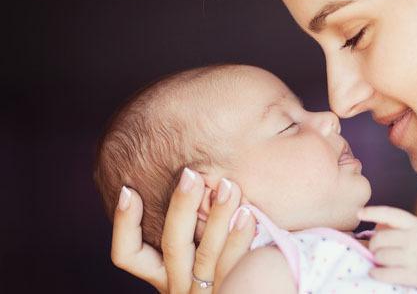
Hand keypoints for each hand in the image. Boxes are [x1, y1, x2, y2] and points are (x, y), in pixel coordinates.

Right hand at [110, 168, 256, 292]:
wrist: (256, 293)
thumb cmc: (225, 256)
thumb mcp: (199, 238)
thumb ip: (190, 213)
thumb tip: (181, 170)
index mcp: (164, 273)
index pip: (128, 255)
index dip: (125, 224)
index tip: (129, 190)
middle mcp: (178, 285)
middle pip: (172, 246)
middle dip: (181, 206)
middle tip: (191, 174)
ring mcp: (204, 292)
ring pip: (205, 256)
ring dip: (217, 217)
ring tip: (228, 186)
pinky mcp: (231, 292)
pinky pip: (234, 268)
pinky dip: (239, 239)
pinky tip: (249, 214)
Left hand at [359, 206, 416, 292]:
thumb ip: (397, 226)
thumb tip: (374, 228)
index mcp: (415, 224)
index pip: (390, 213)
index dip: (373, 212)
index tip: (359, 212)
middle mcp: (415, 238)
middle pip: (379, 239)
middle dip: (374, 245)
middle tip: (377, 250)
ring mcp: (414, 257)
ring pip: (380, 257)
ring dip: (376, 260)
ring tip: (382, 261)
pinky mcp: (413, 275)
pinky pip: (384, 273)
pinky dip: (376, 273)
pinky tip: (377, 272)